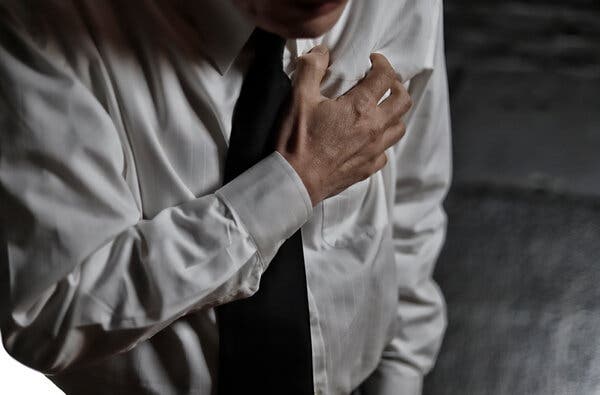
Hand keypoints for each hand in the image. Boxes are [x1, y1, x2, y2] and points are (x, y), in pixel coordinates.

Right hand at [276, 45, 412, 205]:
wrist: (294, 181)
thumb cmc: (296, 140)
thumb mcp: (298, 97)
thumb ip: (311, 68)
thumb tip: (321, 52)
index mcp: (361, 106)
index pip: (386, 76)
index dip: (382, 62)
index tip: (372, 60)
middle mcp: (374, 128)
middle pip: (403, 100)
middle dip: (396, 86)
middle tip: (382, 83)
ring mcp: (374, 151)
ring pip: (399, 127)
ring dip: (393, 114)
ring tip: (379, 110)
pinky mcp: (367, 169)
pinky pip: (385, 152)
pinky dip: (381, 141)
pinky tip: (367, 139)